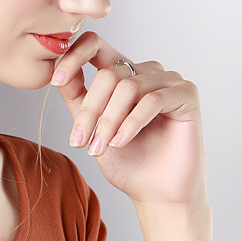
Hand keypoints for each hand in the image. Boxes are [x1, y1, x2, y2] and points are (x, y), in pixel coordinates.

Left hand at [51, 31, 207, 207]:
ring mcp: (169, 81)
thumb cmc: (129, 164)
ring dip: (108, 121)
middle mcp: (147, 73)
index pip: (96, 46)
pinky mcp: (186, 94)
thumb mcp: (94, 131)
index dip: (74, 56)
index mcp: (123, 76)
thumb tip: (59, 75)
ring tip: (100, 148)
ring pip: (128, 87)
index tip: (55, 80)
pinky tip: (119, 142)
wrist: (158, 195)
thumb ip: (79, 102)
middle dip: (90, 110)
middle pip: (108, 74)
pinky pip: (152, 100)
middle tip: (79, 141)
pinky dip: (131, 123)